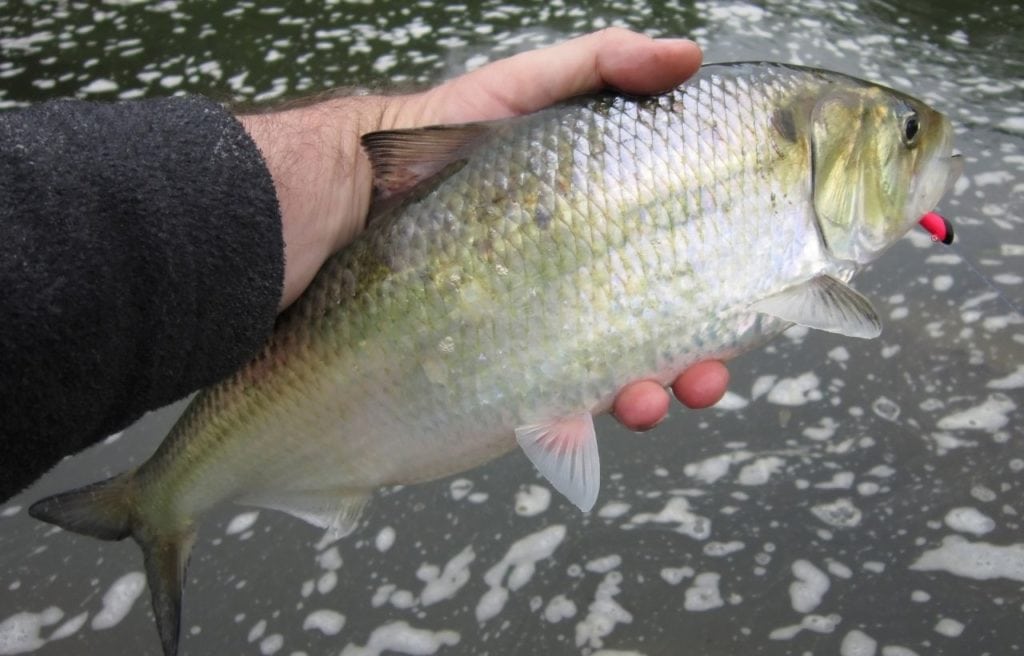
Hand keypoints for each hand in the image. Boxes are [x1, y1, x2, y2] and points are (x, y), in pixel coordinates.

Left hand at [241, 29, 726, 428]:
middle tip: (707, 372)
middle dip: (694, 356)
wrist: (304, 224)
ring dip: (651, 396)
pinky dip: (583, 425)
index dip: (713, 278)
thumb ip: (591, 69)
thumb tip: (689, 54)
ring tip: (652, 398)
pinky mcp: (487, 388)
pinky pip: (552, 415)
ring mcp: (526, 341)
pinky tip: (590, 415)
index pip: (666, 255)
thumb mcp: (503, 95)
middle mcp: (563, 287)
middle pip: (651, 328)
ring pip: (612, 381)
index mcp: (582, 228)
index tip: (750, 295)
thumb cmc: (407, 156)